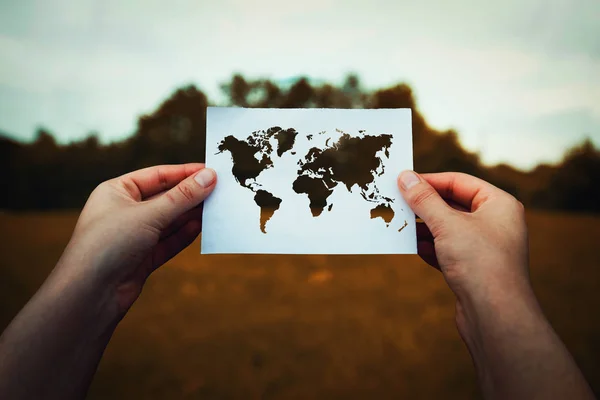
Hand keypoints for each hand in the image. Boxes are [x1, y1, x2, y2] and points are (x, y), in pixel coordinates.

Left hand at [58, 163, 215, 312]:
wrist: (89, 294)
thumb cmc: (108, 245)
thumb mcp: (148, 214)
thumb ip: (182, 197)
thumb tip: (209, 177)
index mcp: (116, 191)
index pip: (157, 175)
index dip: (184, 173)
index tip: (211, 170)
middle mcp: (124, 211)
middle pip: (165, 198)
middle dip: (191, 196)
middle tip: (220, 190)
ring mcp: (133, 236)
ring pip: (169, 221)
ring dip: (191, 215)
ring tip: (216, 208)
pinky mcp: (142, 258)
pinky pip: (168, 242)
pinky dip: (184, 235)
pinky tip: (201, 227)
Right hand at [398, 171, 594, 399]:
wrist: (496, 316)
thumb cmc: (481, 263)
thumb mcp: (447, 224)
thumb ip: (424, 199)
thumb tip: (406, 177)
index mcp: (499, 205)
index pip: (459, 182)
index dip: (430, 180)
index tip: (403, 181)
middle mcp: (495, 223)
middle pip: (453, 205)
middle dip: (424, 206)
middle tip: (397, 202)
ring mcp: (485, 247)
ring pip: (448, 229)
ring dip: (424, 227)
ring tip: (399, 224)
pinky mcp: (474, 269)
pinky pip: (447, 250)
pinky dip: (430, 247)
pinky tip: (413, 247)